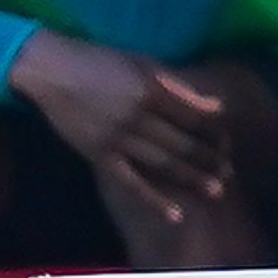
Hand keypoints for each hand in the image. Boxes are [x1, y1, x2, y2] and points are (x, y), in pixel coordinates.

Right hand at [10, 34, 231, 216]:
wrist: (49, 70)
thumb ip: (175, 86)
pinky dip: (154, 201)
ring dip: (193, 178)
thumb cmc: (97, 61)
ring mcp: (117, 138)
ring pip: (164, 164)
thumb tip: (213, 107)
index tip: (225, 140)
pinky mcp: (99, 154)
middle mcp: (137, 115)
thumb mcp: (140, 62)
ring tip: (216, 190)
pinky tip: (176, 216)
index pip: (194, 116)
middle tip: (228, 170)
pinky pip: (131, 183)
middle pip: (183, 143)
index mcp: (150, 88)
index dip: (214, 130)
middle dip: (209, 158)